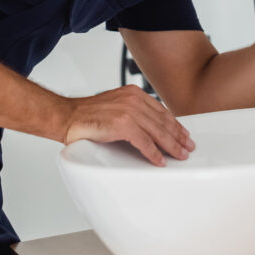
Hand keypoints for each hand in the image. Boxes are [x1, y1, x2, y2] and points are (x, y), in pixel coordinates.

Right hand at [62, 85, 195, 165]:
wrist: (67, 116)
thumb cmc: (87, 115)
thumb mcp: (115, 106)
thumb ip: (133, 112)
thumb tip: (149, 128)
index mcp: (133, 93)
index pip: (161, 111)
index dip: (175, 124)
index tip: (184, 134)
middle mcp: (133, 99)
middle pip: (163, 121)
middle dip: (178, 136)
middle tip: (188, 147)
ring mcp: (128, 111)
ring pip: (157, 132)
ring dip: (171, 146)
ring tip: (180, 155)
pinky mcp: (122, 125)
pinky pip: (144, 143)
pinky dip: (154, 154)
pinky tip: (160, 161)